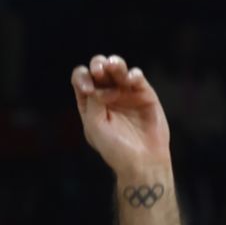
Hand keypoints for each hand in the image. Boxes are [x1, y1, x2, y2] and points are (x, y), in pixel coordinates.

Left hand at [72, 54, 171, 180]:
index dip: (82, 77)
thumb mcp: (95, 126)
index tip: (89, 90)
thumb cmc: (115, 148)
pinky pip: (137, 76)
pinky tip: (131, 80)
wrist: (142, 161)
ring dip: (115, 63)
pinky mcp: (144, 94)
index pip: (81, 79)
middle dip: (98, 65)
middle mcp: (107, 94)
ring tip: (113, 66)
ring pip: (118, 68)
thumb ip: (93, 101)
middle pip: (99, 68)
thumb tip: (98, 82)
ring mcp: (126, 93)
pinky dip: (133, 74)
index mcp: (90, 102)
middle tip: (99, 72)